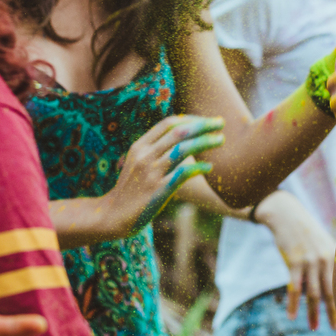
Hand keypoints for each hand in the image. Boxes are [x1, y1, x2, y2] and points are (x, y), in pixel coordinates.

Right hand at [104, 115, 222, 237]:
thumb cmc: (132, 188)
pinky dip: (199, 167)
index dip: (191, 119)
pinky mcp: (158, 190)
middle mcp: (144, 155)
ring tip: (221, 140)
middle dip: (202, 125)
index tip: (207, 120)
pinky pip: (183, 173)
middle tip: (220, 123)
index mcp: (140, 146)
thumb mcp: (139, 163)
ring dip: (205, 142)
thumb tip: (183, 136)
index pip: (168, 123)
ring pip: (183, 149)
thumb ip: (156, 149)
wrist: (114, 216)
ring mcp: (151, 172)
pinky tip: (210, 167)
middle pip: (178, 132)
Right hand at [254, 191, 335, 330]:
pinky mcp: (294, 262)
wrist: (288, 216)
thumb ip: (332, 261)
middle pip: (331, 292)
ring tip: (314, 328)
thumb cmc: (307, 232)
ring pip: (313, 294)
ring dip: (313, 313)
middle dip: (334, 312)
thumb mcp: (324, 243)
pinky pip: (294, 288)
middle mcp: (326, 260)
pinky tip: (291, 316)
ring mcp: (310, 261)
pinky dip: (292, 304)